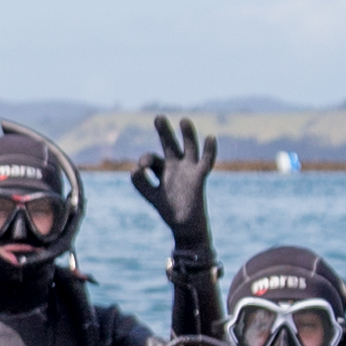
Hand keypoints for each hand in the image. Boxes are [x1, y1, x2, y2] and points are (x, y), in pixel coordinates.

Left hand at [132, 114, 217, 241]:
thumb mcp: (152, 197)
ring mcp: (189, 171)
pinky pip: (206, 162)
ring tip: (184, 120)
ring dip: (187, 135)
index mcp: (162, 170)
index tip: (141, 166)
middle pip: (170, 145)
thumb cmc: (170, 211)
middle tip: (158, 117)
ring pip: (189, 148)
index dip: (145, 159)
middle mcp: (176, 167)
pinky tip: (210, 138)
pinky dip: (209, 150)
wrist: (185, 227)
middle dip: (164, 132)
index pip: (152, 159)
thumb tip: (135, 169)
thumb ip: (142, 184)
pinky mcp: (199, 178)